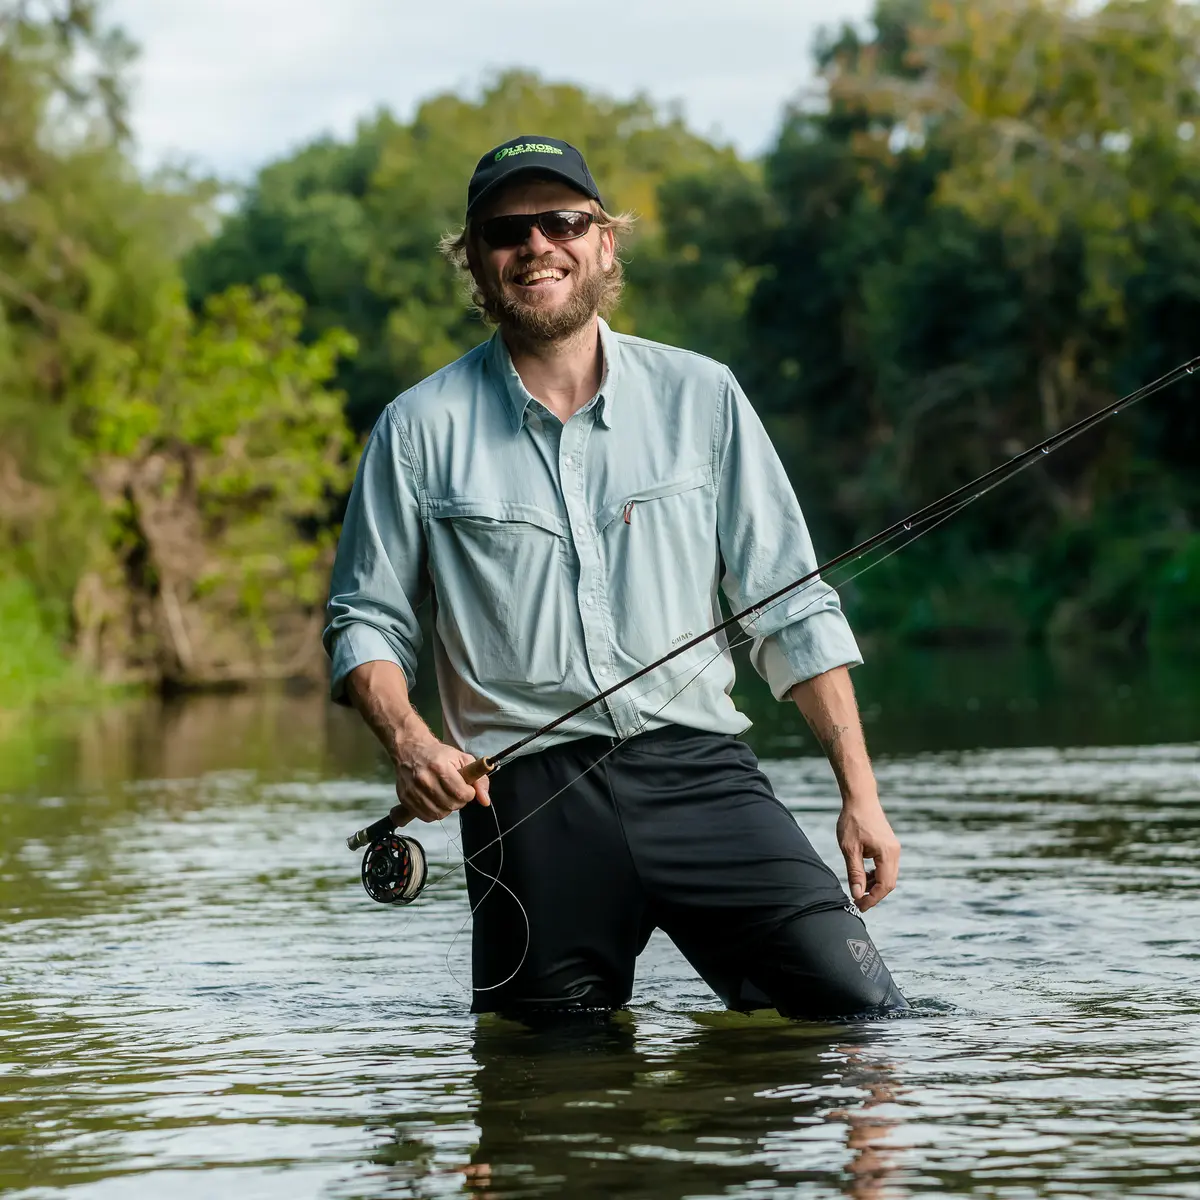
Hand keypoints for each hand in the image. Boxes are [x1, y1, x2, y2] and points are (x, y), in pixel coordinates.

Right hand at [389, 735, 490, 826]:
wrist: (410, 750)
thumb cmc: (438, 754)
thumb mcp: (463, 759)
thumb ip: (479, 779)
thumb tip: (485, 800)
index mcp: (440, 767)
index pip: (461, 793)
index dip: (469, 794)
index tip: (468, 789)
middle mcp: (424, 779)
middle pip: (450, 805)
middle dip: (459, 801)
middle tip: (457, 793)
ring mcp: (413, 790)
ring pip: (438, 813)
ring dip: (447, 808)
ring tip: (446, 797)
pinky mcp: (405, 799)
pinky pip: (425, 816)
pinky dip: (434, 812)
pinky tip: (436, 802)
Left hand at [836, 793, 899, 911]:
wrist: (860, 799)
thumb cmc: (853, 821)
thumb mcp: (849, 849)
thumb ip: (854, 872)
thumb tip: (857, 894)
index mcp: (887, 854)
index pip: (884, 885)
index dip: (872, 899)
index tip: (859, 906)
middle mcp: (894, 852)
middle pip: (889, 882)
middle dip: (874, 894)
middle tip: (857, 902)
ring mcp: (893, 849)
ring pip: (887, 875)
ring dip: (874, 885)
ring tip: (857, 888)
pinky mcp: (889, 846)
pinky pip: (885, 867)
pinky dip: (875, 874)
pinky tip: (862, 875)